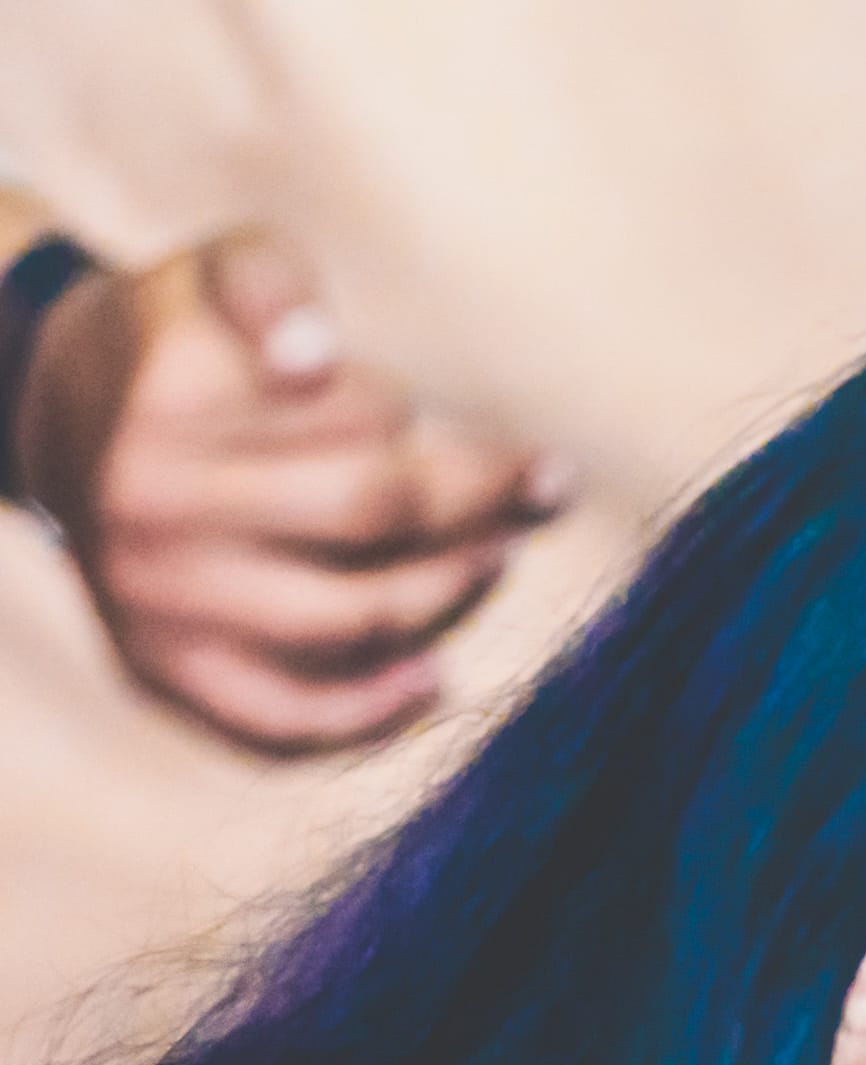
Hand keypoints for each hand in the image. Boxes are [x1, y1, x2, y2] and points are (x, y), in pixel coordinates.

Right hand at [10, 224, 564, 752]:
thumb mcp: (206, 277)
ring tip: (497, 559)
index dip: (468, 450)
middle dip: (483, 509)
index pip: (367, 421)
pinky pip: (285, 719)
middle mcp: (155, 504)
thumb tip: (312, 353)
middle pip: (374, 515)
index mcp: (173, 398)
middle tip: (545, 501)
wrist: (52, 422)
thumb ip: (266, 279)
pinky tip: (437, 678)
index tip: (546, 465)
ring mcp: (157, 599)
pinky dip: (373, 711)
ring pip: (355, 617)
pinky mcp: (165, 672)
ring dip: (453, 594)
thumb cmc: (175, 346)